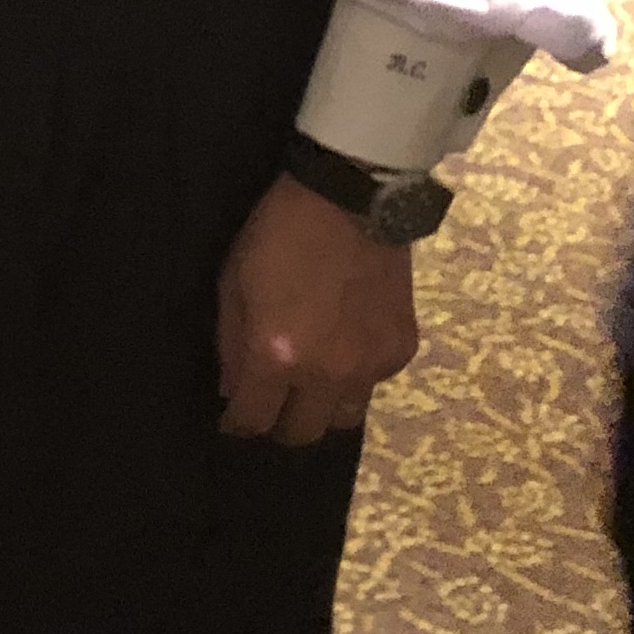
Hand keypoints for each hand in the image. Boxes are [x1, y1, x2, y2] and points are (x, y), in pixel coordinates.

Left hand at [215, 172, 420, 445]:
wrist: (351, 200)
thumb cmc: (278, 235)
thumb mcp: (232, 283)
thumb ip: (230, 345)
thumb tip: (232, 389)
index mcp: (278, 355)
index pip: (254, 419)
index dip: (237, 424)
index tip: (231, 419)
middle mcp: (328, 373)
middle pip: (303, 433)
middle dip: (279, 426)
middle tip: (269, 406)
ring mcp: (372, 365)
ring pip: (345, 418)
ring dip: (322, 409)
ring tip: (308, 386)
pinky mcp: (403, 349)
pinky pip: (375, 384)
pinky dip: (356, 378)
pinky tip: (343, 350)